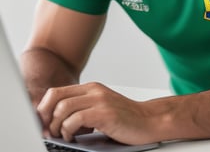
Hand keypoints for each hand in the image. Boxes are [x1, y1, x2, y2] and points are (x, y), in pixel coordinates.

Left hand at [37, 82, 160, 144]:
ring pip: (63, 108)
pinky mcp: (104, 113)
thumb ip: (83, 110)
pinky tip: (74, 137)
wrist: (149, 120)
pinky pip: (76, 119)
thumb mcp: (101, 109)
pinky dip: (69, 130)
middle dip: (46, 117)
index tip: (44, 124)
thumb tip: (57, 122)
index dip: (45, 108)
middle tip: (49, 131)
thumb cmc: (126, 119)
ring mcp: (99, 100)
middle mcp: (93, 90)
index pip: (57, 92)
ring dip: (58, 126)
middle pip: (56, 97)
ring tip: (63, 136)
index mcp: (91, 88)